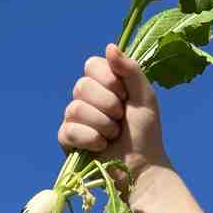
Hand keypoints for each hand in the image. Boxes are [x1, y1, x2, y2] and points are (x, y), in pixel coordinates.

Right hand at [58, 44, 170, 192]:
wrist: (142, 166)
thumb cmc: (145, 133)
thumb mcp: (145, 97)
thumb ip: (130, 70)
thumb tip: (109, 46)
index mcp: (104, 85)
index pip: (91, 65)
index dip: (108, 79)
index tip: (124, 94)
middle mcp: (86, 98)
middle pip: (82, 86)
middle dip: (108, 105)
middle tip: (121, 119)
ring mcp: (74, 119)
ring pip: (75, 108)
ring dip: (102, 124)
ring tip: (114, 135)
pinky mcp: (67, 140)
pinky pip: (69, 130)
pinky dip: (90, 139)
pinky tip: (102, 146)